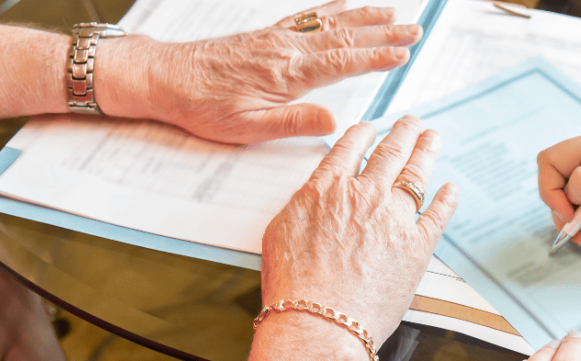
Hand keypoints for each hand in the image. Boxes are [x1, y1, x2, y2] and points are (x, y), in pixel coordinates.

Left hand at [102, 1, 420, 143]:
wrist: (166, 78)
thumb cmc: (204, 107)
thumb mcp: (248, 128)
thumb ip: (293, 122)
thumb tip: (333, 123)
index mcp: (288, 74)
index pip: (343, 63)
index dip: (376, 57)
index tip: (402, 54)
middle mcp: (287, 49)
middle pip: (345, 37)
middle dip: (382, 33)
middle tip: (414, 30)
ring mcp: (278, 38)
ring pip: (330, 22)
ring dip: (364, 17)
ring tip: (393, 12)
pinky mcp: (267, 35)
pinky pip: (308, 16)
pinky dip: (332, 9)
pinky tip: (344, 5)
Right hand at [261, 115, 458, 344]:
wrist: (320, 322)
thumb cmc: (294, 287)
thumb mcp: (280, 233)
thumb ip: (304, 206)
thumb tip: (315, 196)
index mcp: (328, 189)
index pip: (350, 148)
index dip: (364, 133)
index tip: (372, 128)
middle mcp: (364, 195)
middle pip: (389, 153)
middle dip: (403, 132)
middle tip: (412, 122)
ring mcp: (394, 219)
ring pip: (416, 174)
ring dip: (426, 151)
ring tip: (433, 138)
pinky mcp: (418, 247)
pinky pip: (438, 214)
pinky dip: (447, 199)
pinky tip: (451, 189)